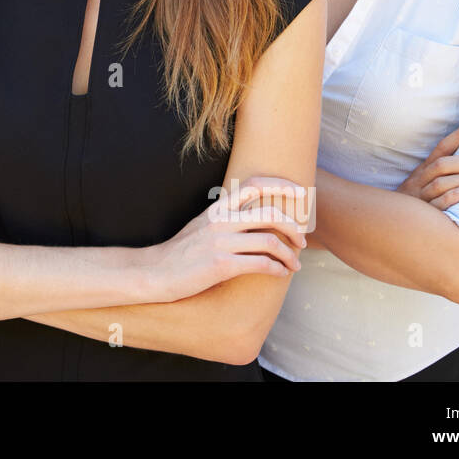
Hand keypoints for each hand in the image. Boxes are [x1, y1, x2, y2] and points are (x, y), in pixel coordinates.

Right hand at [143, 181, 306, 303]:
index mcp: (217, 208)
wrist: (157, 272)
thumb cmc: (182, 252)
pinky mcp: (222, 265)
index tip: (301, 194)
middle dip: (294, 228)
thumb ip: (225, 217)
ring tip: (294, 265)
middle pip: (270, 214)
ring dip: (289, 255)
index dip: (281, 185)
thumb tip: (255, 217)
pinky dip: (277, 269)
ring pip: (270, 241)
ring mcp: (221, 242)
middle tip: (302, 242)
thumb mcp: (202, 224)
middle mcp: (221, 220)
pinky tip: (280, 273)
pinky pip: (261, 264)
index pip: (254, 185)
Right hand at [396, 120, 458, 209]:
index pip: (442, 148)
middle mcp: (421, 179)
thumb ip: (446, 170)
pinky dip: (451, 197)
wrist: (393, 220)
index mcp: (425, 168)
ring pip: (441, 183)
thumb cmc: (419, 198)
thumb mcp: (426, 181)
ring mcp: (421, 195)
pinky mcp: (424, 213)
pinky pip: (437, 204)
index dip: (458, 135)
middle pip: (442, 165)